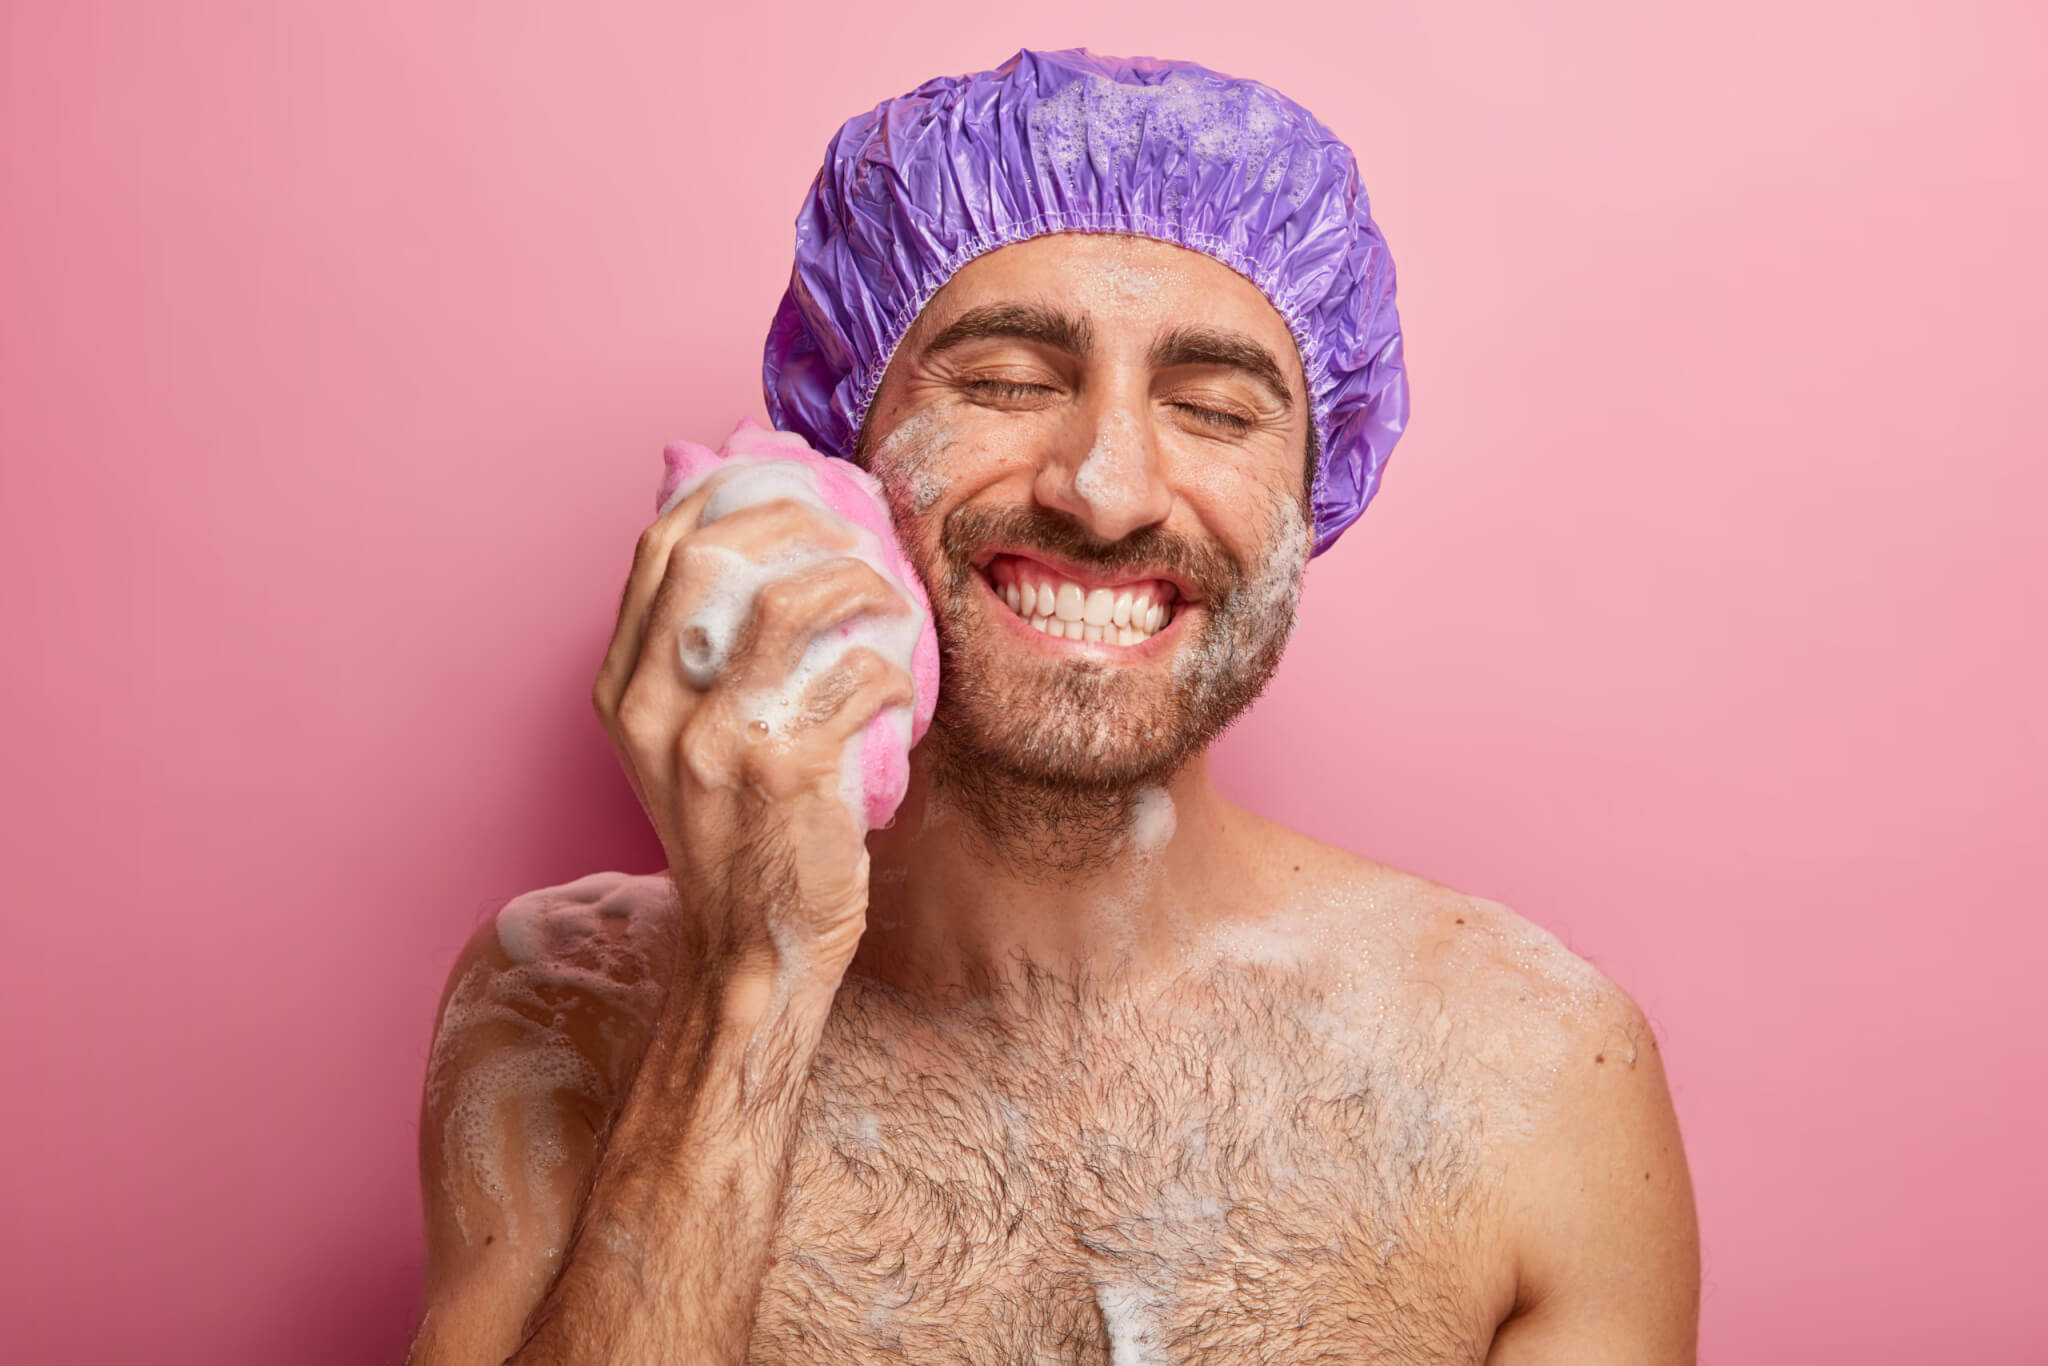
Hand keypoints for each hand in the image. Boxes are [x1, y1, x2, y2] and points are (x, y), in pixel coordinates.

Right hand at [592, 476, 917, 977]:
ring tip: (893, 602)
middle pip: (715, 556)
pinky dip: (891, 671)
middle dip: (797, 522)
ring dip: (860, 587)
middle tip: (856, 534)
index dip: (728, 498)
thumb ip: (699, 658)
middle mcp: (655, 707)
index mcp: (624, 689)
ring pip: (793, 604)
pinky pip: (855, 678)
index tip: (790, 488)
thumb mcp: (684, 744)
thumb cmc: (737, 834)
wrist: (750, 947)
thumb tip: (752, 543)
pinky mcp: (784, 773)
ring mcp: (715, 739)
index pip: (660, 550)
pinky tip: (900, 688)